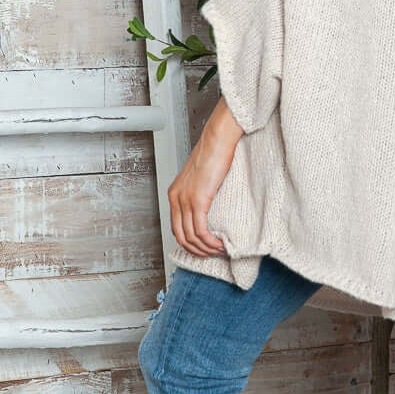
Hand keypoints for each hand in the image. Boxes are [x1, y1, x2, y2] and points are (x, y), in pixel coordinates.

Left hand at [168, 96, 244, 255]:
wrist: (217, 140)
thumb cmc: (213, 154)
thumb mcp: (200, 178)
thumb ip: (199, 193)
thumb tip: (208, 208)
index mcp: (174, 194)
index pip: (176, 228)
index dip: (189, 243)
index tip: (204, 247)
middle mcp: (176, 198)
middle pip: (181, 236)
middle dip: (197, 250)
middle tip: (213, 253)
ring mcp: (185, 200)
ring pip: (191, 236)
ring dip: (206, 248)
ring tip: (219, 250)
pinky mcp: (198, 199)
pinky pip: (201, 230)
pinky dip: (210, 241)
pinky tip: (219, 243)